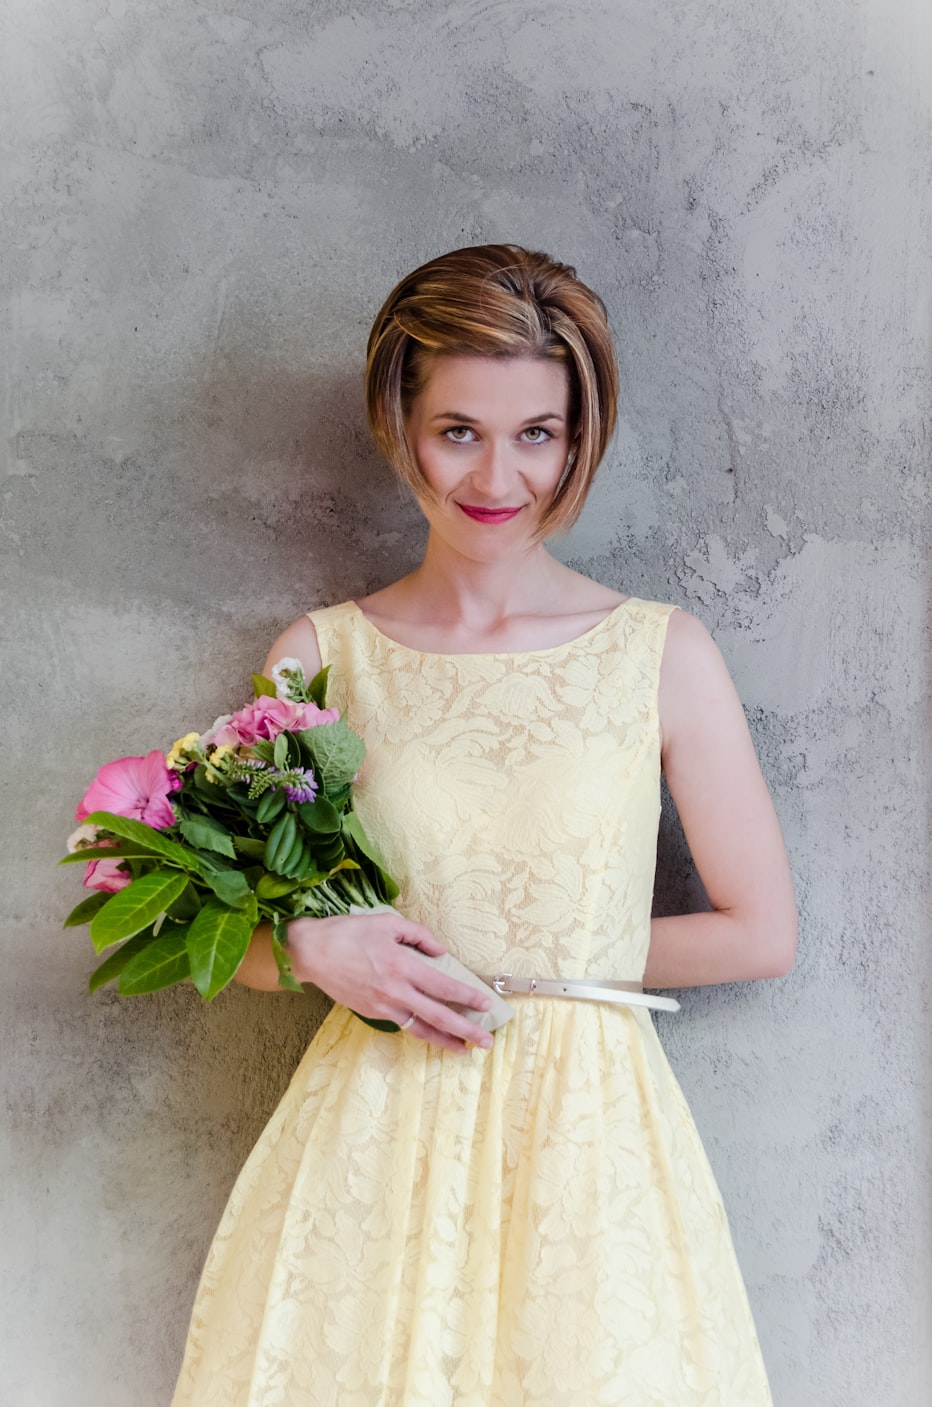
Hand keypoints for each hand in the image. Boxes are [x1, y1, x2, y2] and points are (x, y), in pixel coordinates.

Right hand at [287, 912, 494, 1051]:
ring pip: (420, 1028)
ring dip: (444, 1041)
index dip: (467, 996)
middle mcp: (395, 991)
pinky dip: (420, 1031)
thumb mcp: (388, 923)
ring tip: (464, 1050)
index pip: (443, 985)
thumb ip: (419, 935)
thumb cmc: (350, 933)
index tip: (486, 1004)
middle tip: (486, 1042)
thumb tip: (440, 952)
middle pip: (437, 1015)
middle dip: (465, 1029)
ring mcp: (382, 1006)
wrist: (312, 953)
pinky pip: (402, 1024)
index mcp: (402, 966)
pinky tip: (432, 1034)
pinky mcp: (372, 1013)